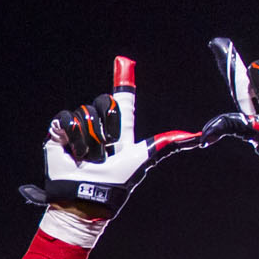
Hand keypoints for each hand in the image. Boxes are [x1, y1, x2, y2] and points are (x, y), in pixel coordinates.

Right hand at [17, 56, 208, 214]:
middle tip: (107, 147)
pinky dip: (71, 135)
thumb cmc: (115, 183)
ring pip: (86, 112)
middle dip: (109, 124)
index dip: (124, 80)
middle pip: (106, 103)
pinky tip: (71, 151)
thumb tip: (200, 136)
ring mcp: (77, 130)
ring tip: (87, 157)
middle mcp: (98, 127)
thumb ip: (167, 144)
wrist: (85, 197)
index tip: (124, 60)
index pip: (121, 100)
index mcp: (119, 131)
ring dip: (89, 139)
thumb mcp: (143, 159)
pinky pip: (65, 118)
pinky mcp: (58, 134)